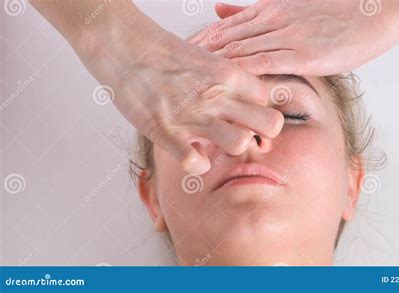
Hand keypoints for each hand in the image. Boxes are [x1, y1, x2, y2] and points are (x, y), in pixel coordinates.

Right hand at [78, 6, 283, 174]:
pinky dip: (196, 164)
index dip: (261, 111)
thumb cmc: (164, 53)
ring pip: (240, 144)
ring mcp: (193, 115)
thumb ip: (228, 79)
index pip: (270, 101)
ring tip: (215, 142)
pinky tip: (191, 154)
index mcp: (229, 74)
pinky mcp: (165, 132)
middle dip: (262, 134)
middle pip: (270, 124)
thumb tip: (245, 99)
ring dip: (230, 148)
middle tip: (243, 133)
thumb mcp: (206, 57)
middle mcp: (217, 95)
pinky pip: (195, 163)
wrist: (123, 45)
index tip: (247, 116)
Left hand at [191, 0, 398, 75]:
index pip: (223, 27)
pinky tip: (225, 81)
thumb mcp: (286, 6)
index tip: (179, 54)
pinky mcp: (303, 53)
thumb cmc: (335, 13)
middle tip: (173, 70)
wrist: (374, 11)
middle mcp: (272, 21)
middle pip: (225, 39)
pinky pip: (265, 62)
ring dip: (212, 65)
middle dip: (197, 55)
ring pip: (240, 50)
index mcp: (268, 10)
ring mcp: (287, 36)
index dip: (200, 41)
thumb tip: (219, 9)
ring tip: (189, 79)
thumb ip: (251, 11)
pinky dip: (241, 70)